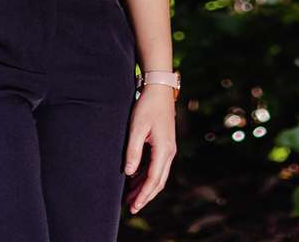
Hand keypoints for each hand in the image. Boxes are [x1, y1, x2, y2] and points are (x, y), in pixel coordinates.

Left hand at [123, 86, 176, 213]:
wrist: (159, 90)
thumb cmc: (147, 106)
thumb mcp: (137, 128)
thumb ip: (134, 151)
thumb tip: (130, 173)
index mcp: (164, 150)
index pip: (154, 179)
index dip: (143, 195)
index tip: (134, 207)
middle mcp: (169, 152)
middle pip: (158, 181)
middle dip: (145, 196)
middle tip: (131, 208)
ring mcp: (168, 149)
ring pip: (158, 175)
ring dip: (145, 187)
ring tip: (130, 198)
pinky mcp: (164, 145)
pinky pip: (156, 166)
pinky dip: (146, 176)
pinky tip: (134, 180)